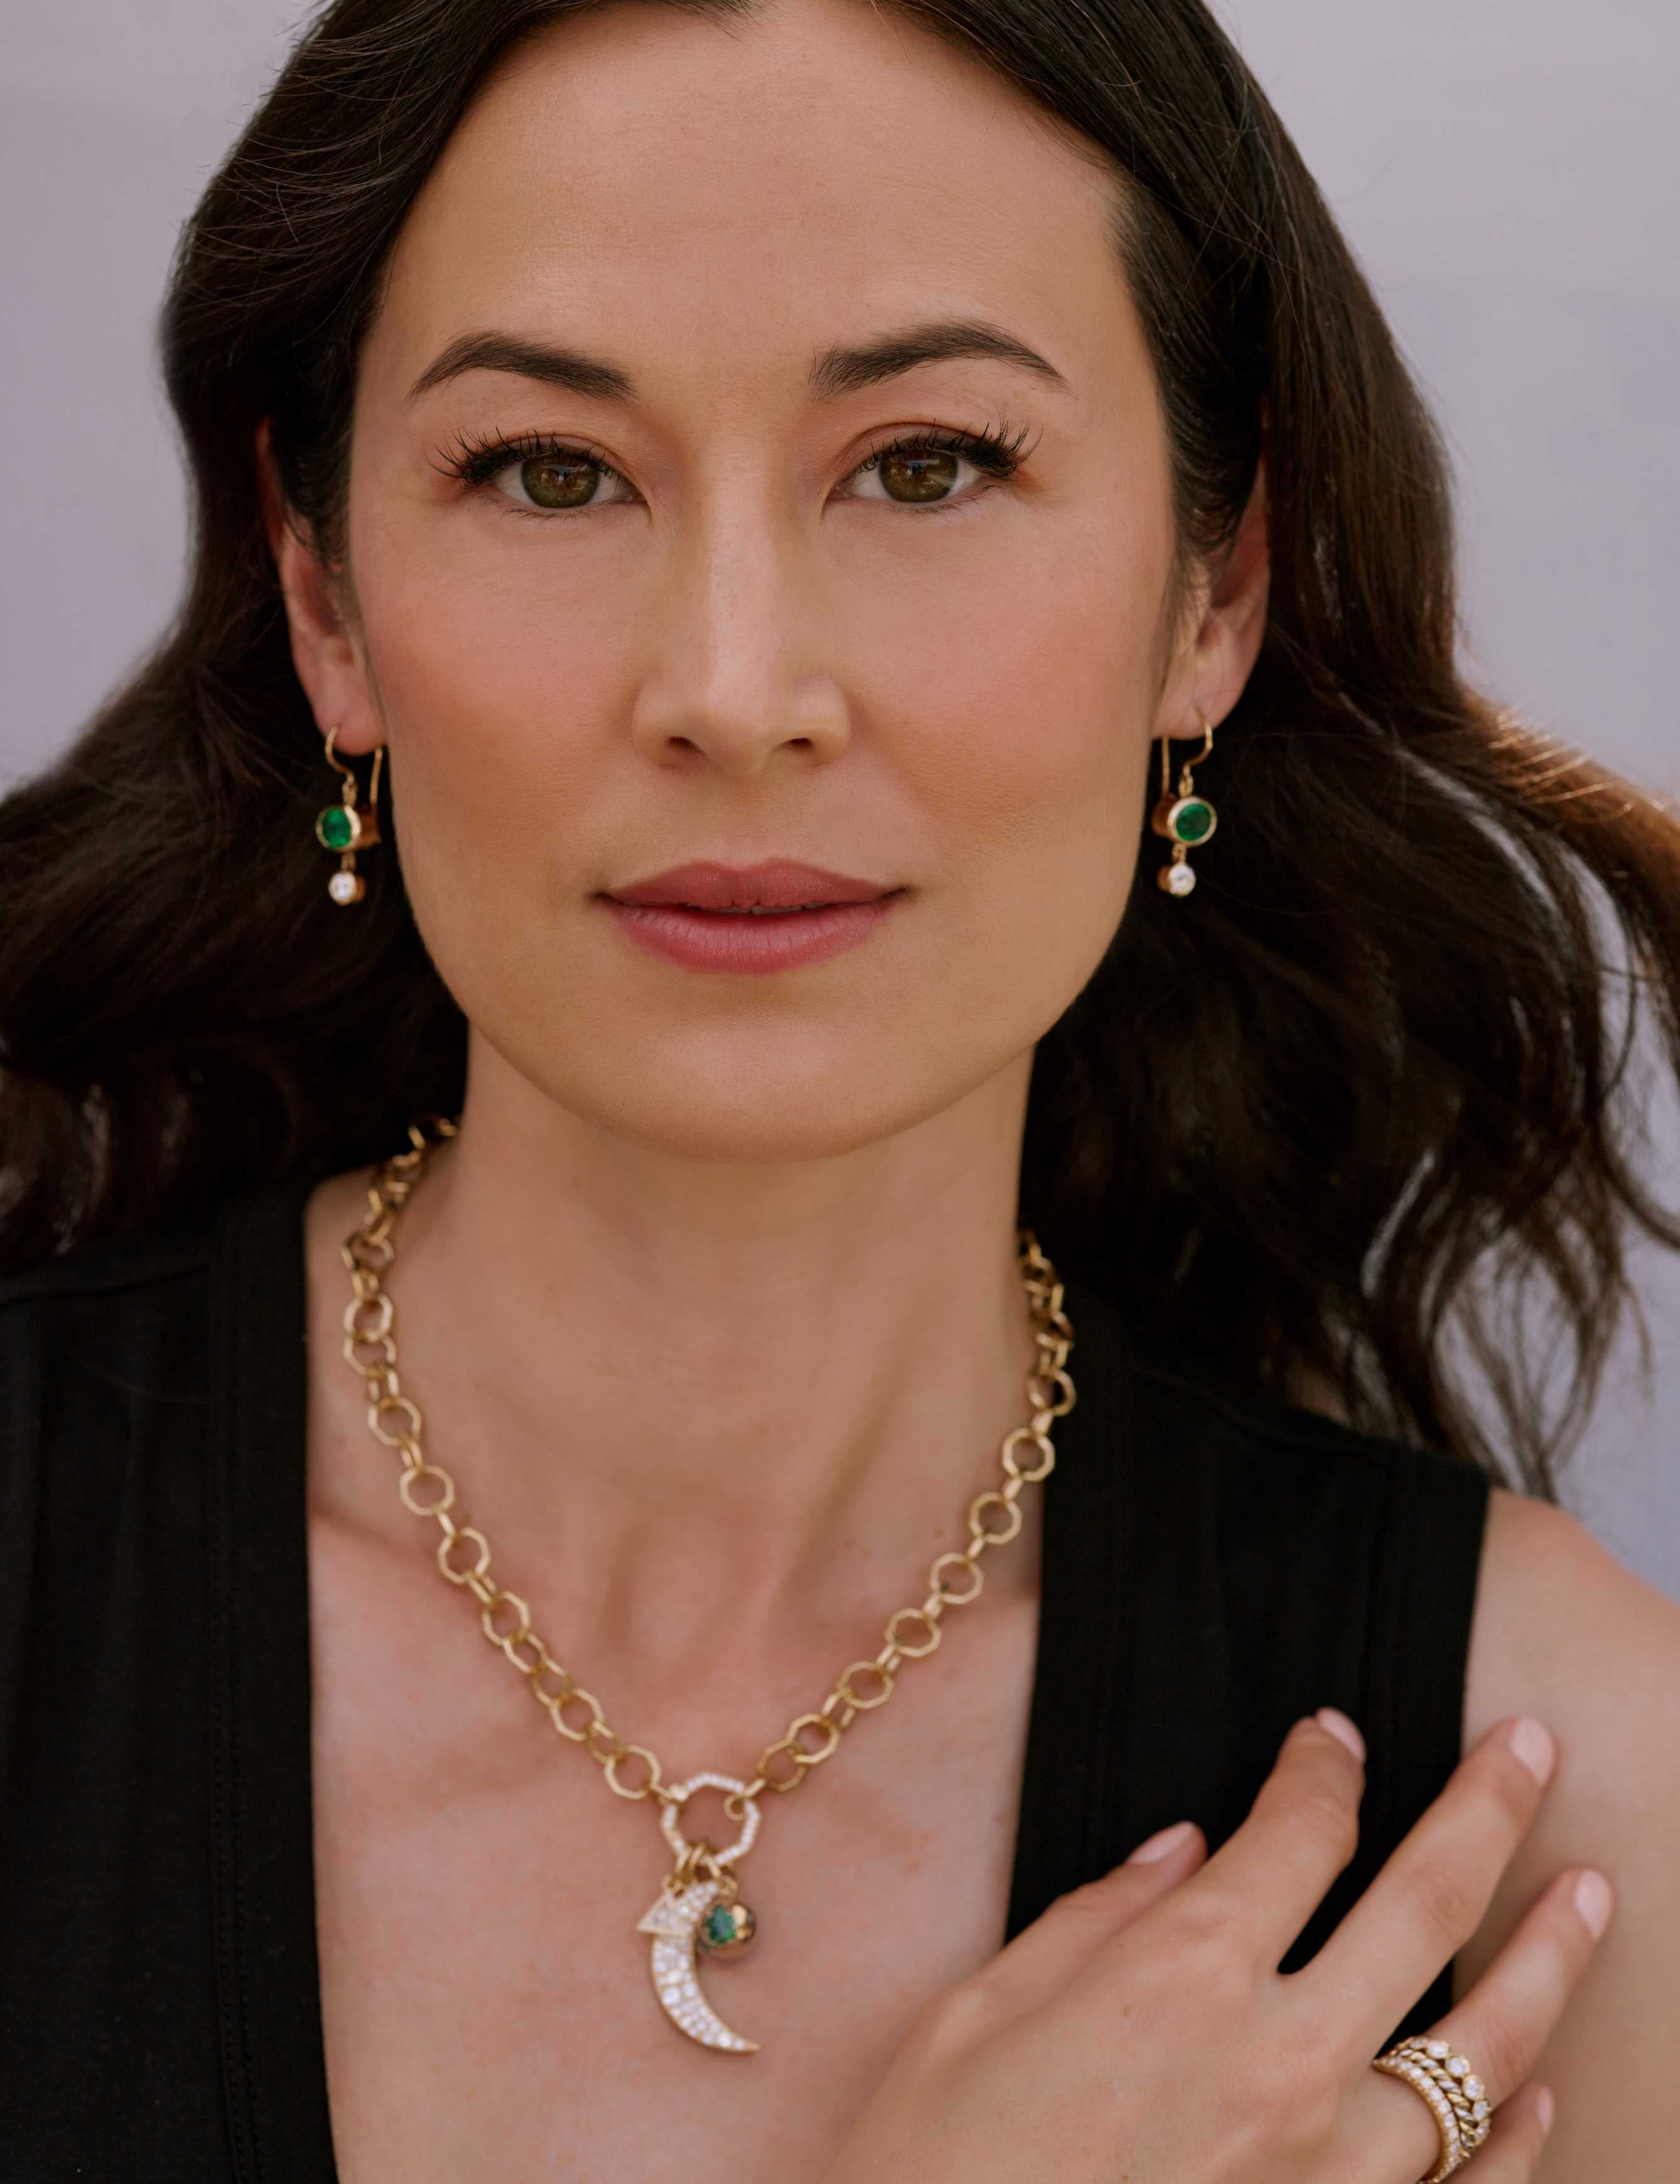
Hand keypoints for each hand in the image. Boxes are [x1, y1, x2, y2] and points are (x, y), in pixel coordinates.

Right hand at [822, 1710, 1609, 2182]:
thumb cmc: (933, 2171)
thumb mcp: (976, 2015)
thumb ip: (1093, 1919)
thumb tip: (1180, 1851)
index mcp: (1178, 1977)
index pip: (1295, 1833)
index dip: (1322, 1768)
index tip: (1333, 1737)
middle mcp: (1278, 2063)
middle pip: (1423, 1906)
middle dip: (1487, 1811)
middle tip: (1530, 1748)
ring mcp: (1331, 2174)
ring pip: (1480, 2050)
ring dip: (1547, 1962)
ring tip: (1589, 1894)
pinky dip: (1520, 2141)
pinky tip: (1544, 2093)